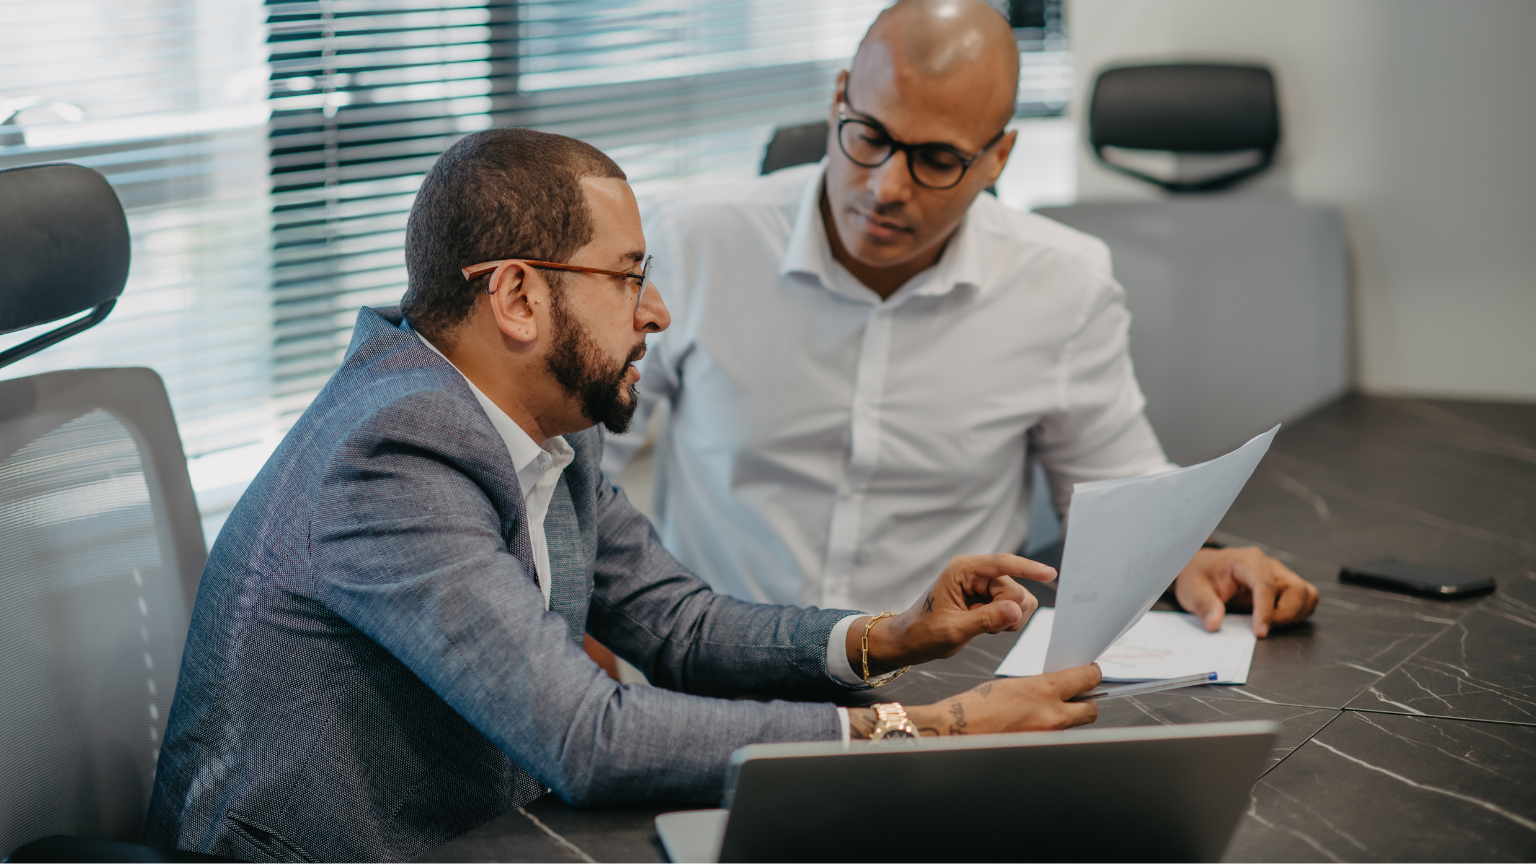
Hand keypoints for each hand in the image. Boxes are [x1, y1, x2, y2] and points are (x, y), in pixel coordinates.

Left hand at [849, 554, 1056, 675]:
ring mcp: (983, 584)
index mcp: (962, 570)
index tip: (1050, 574)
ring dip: (1006, 618)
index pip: (1002, 564)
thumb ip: (986, 619)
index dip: (1028, 569)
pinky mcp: (989, 597)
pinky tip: (984, 626)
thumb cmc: (923, 633)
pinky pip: (1014, 608)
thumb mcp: (953, 630)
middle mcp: (975, 573)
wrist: (910, 641)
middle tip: (981, 625)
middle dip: (1007, 612)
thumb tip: (1016, 610)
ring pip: (1019, 600)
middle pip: (1015, 589)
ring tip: (978, 625)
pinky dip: (1005, 621)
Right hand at [850, 665, 1101, 737]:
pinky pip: (1056, 739)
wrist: (957, 730)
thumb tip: (1058, 688)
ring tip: (1050, 712)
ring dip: (1070, 718)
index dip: (1092, 673)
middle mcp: (1052, 715)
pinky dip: (1052, 732)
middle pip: (1092, 709)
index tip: (1090, 671)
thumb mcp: (1012, 684)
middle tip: (1078, 695)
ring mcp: (1048, 737)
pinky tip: (1036, 727)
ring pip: (1074, 726)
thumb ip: (1040, 686)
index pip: (1087, 678)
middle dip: (1088, 701)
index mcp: (1044, 689)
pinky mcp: (1040, 751)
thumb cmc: (976, 705)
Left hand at [1174, 546, 1319, 636]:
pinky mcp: (1284, 587)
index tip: (1260, 632)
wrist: (1202, 570)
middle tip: (1262, 630)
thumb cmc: (1199, 576)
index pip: (1266, 584)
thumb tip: (1214, 623)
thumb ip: (1204, 605)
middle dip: (1285, 614)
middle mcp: (1269, 566)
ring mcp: (1279, 576)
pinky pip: (1305, 599)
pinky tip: (1277, 621)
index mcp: (1247, 561)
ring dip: (1294, 614)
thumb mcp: (1192, 590)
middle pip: (1296, 589)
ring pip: (1306, 594)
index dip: (1266, 610)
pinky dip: (1298, 613)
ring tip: (1270, 625)